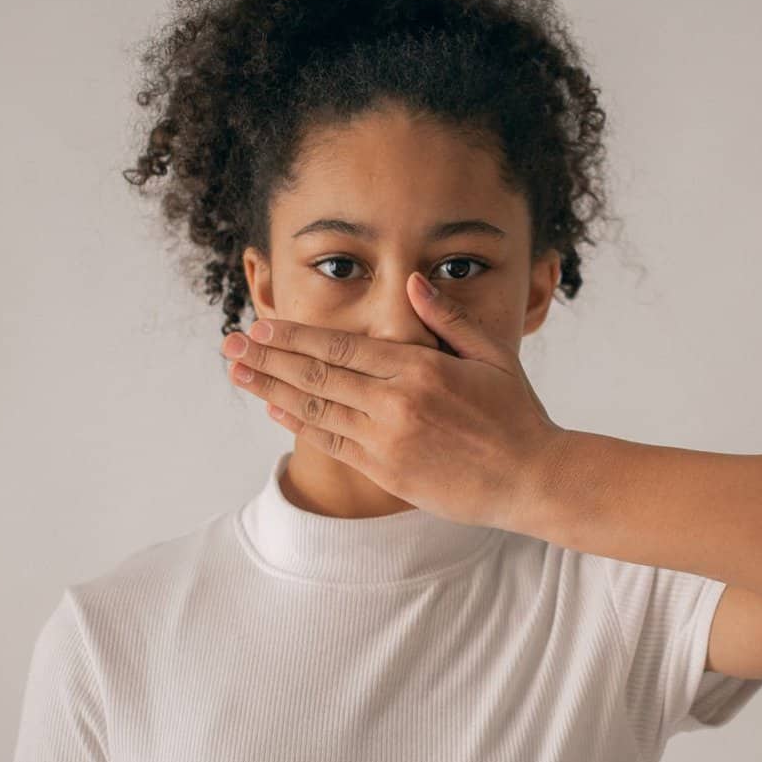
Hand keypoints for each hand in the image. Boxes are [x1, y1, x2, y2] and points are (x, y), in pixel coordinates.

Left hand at [219, 271, 566, 531]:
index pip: (341, 346)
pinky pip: (332, 443)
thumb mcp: (492, 355)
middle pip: (316, 374)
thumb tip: (411, 282)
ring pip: (316, 409)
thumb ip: (446, 318)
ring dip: (270, 390)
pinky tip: (275, 410)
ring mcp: (388, 440)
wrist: (532, 479)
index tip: (260, 327)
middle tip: (229, 346)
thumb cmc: (517, 414)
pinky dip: (300, 424)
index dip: (294, 337)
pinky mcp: (387, 472)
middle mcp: (396, 403)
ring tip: (237, 375)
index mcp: (420, 368)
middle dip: (267, 358)